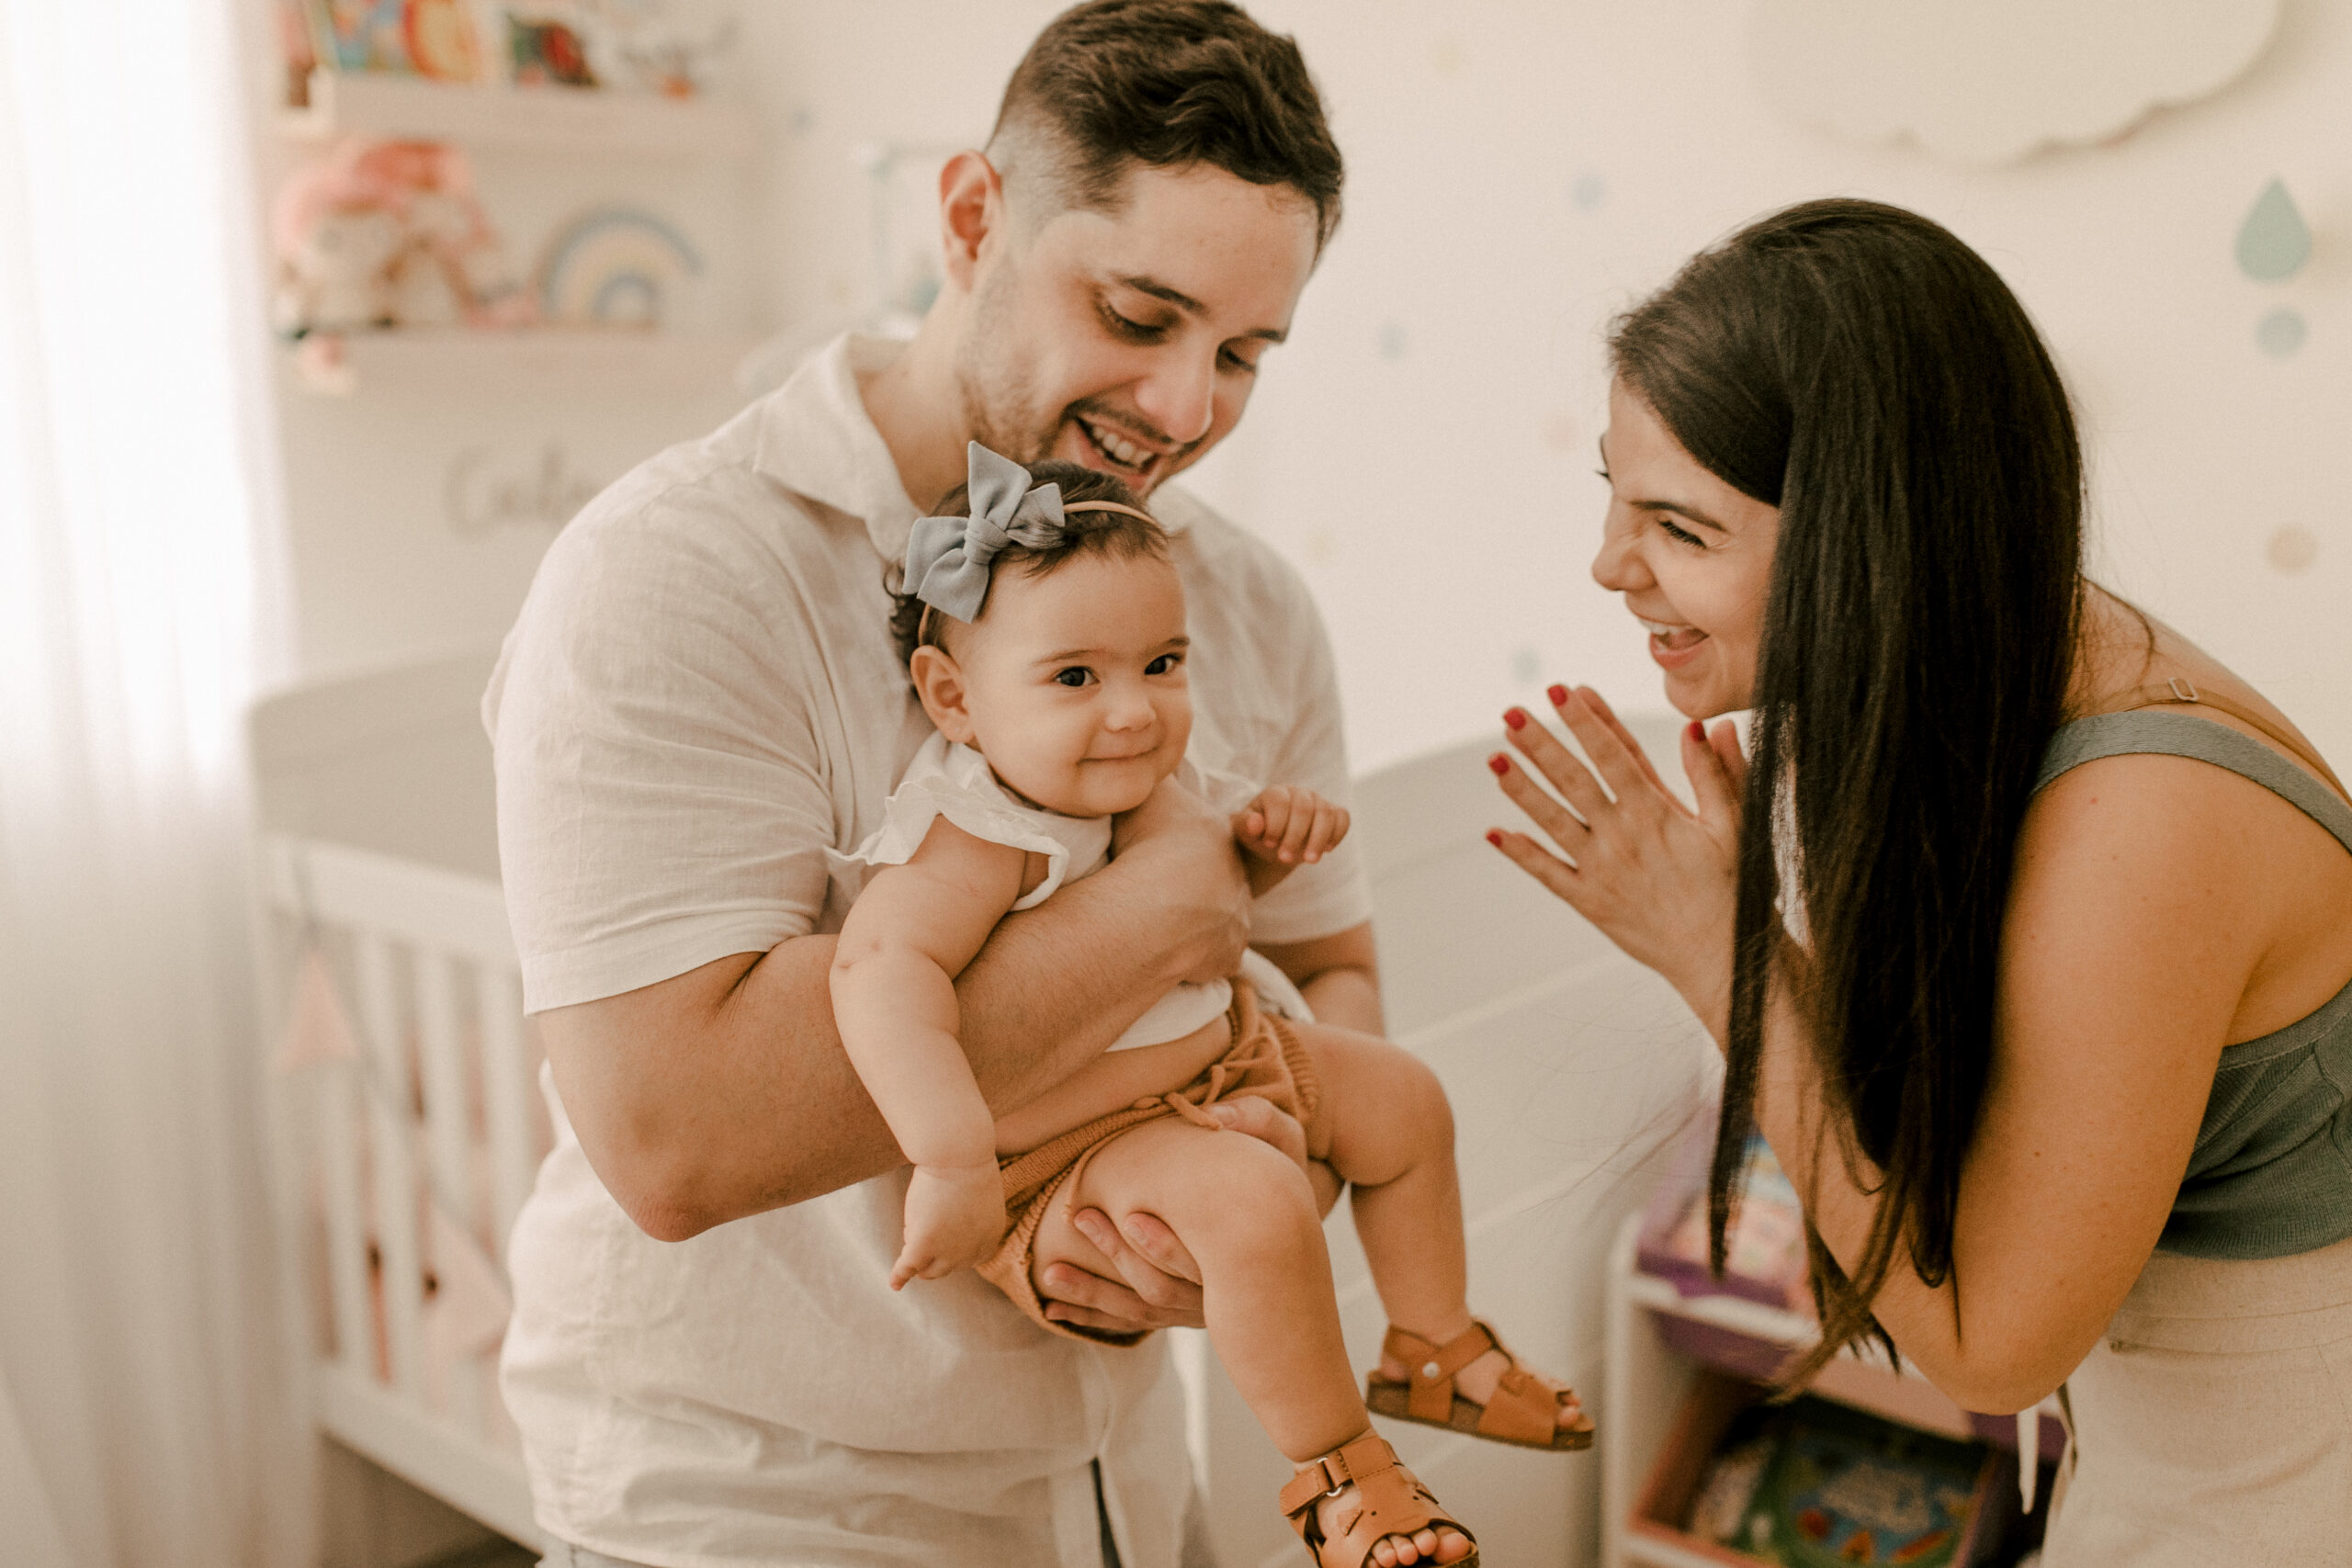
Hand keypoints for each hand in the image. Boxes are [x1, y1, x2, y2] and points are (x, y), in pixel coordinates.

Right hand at [891, 1161, 1006, 1289]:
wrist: (958, 1155)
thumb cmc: (967, 1166)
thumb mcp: (978, 1199)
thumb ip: (970, 1222)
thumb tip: (948, 1233)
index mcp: (989, 1240)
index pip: (967, 1260)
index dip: (951, 1248)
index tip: (943, 1230)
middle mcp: (971, 1253)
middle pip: (946, 1267)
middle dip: (934, 1251)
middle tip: (927, 1217)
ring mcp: (948, 1252)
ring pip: (927, 1269)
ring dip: (918, 1253)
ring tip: (917, 1220)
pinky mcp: (924, 1244)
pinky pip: (908, 1266)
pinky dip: (899, 1276)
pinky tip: (894, 1283)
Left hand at [1038, 1097, 1308, 1334]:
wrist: (1293, 1234)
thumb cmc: (1279, 1180)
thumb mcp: (1282, 1142)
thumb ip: (1255, 1120)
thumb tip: (1216, 1114)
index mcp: (1246, 1247)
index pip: (1204, 1258)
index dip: (1166, 1244)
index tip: (1131, 1216)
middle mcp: (1222, 1286)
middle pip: (1165, 1286)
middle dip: (1120, 1256)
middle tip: (1082, 1218)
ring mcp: (1201, 1306)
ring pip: (1144, 1310)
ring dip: (1095, 1294)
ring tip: (1050, 1275)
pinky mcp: (1182, 1312)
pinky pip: (1135, 1321)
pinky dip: (1093, 1317)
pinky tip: (1053, 1309)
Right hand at [1112, 776, 1251, 986]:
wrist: (1160, 904)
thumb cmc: (1153, 845)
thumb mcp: (1153, 793)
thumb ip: (1157, 773)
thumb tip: (1156, 744)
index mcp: (1220, 840)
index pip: (1209, 843)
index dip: (1185, 849)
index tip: (1165, 856)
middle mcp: (1236, 879)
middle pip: (1217, 882)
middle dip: (1194, 888)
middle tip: (1160, 892)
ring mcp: (1235, 919)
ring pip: (1218, 921)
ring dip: (1195, 924)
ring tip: (1160, 925)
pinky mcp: (1228, 954)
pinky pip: (1214, 957)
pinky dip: (1195, 957)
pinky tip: (1168, 951)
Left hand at [1233, 786, 1348, 894]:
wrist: (1274, 842)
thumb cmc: (1257, 834)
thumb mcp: (1244, 831)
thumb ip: (1247, 825)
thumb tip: (1256, 823)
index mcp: (1275, 793)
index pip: (1280, 802)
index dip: (1276, 823)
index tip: (1269, 844)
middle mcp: (1299, 793)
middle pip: (1304, 808)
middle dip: (1295, 836)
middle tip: (1285, 859)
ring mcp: (1318, 801)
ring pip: (1326, 813)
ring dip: (1318, 839)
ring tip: (1309, 861)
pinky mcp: (1333, 813)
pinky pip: (1343, 818)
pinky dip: (1338, 833)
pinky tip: (1327, 850)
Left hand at [1487, 686, 1746, 1035]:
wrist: (1724, 958)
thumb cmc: (1736, 890)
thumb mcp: (1736, 826)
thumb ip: (1718, 773)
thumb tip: (1707, 725)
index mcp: (1657, 813)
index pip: (1614, 754)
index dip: (1586, 720)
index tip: (1563, 690)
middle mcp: (1623, 837)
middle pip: (1574, 780)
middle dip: (1541, 744)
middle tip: (1511, 711)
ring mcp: (1602, 871)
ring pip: (1553, 821)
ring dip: (1522, 789)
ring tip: (1494, 757)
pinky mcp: (1591, 903)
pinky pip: (1549, 875)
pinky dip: (1521, 854)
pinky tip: (1495, 833)